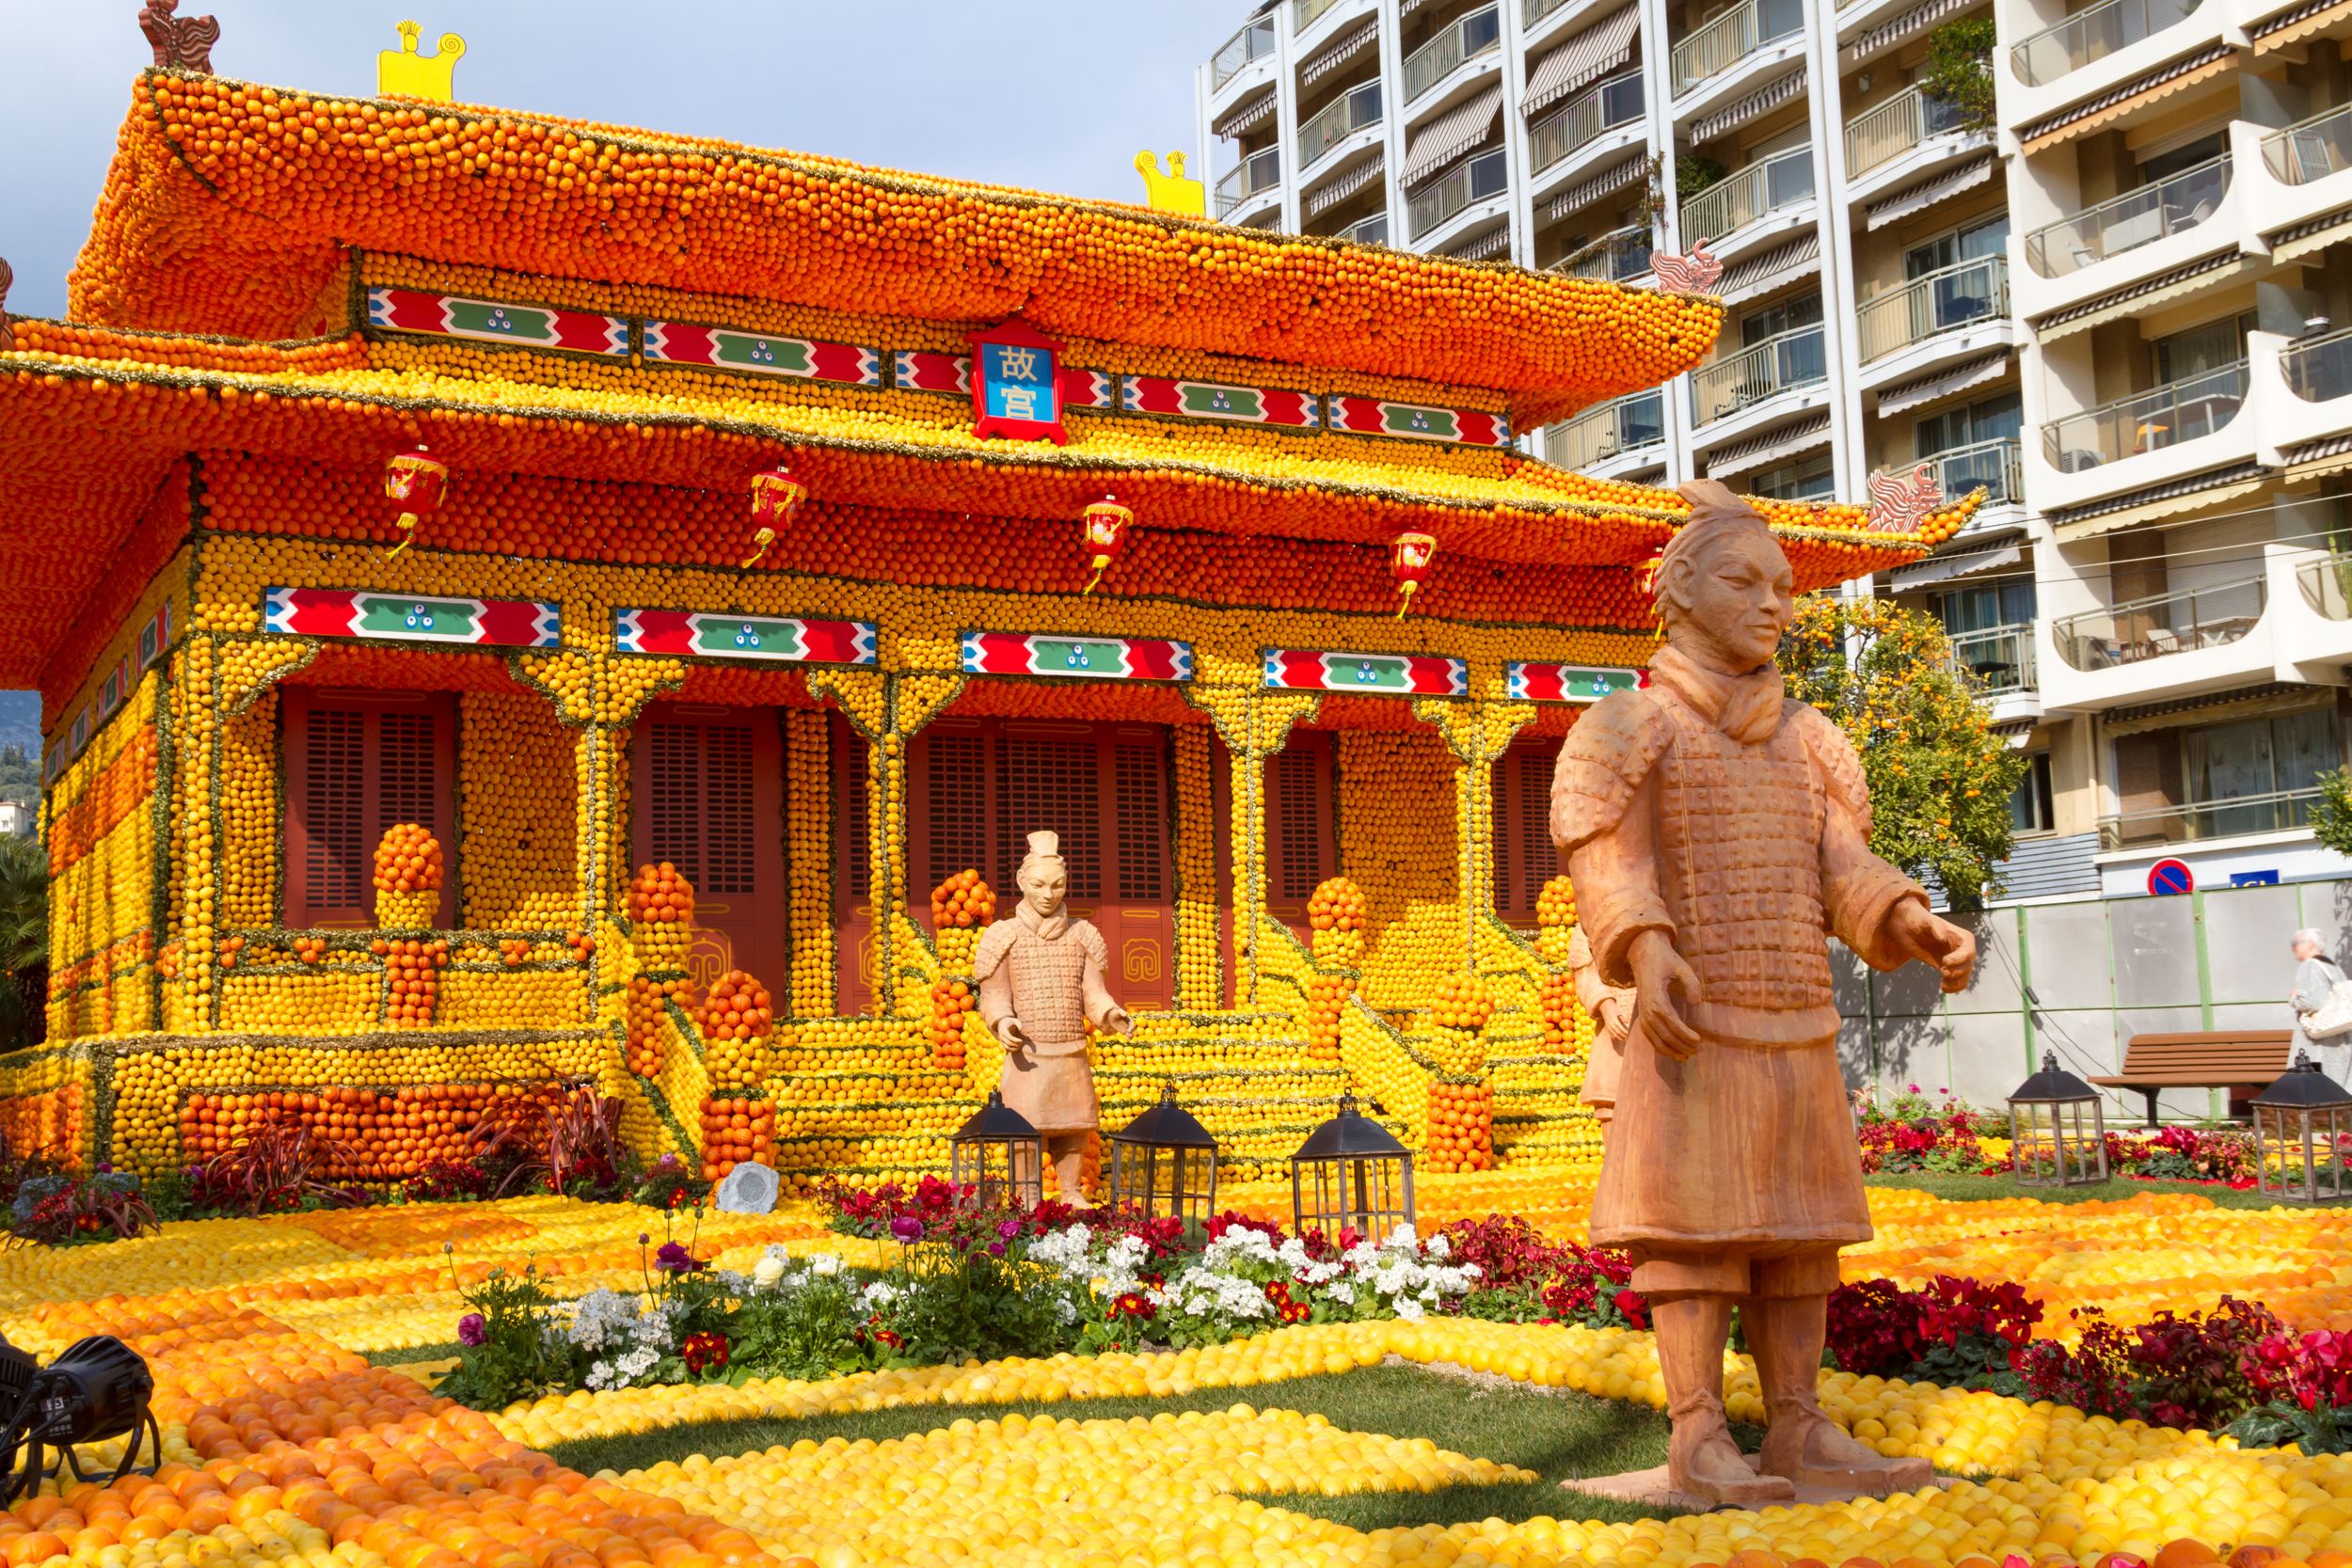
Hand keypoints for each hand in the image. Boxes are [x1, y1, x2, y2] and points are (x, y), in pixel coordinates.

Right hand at [999, 1016, 1030, 1052]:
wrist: (1003, 1023)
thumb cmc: (1011, 1022)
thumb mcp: (1015, 1021)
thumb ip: (1019, 1024)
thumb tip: (1022, 1031)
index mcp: (1004, 1030)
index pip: (1010, 1037)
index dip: (1016, 1040)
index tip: (1021, 1041)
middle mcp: (1001, 1036)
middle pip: (1008, 1043)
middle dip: (1016, 1044)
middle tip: (1021, 1043)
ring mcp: (1001, 1040)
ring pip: (1006, 1047)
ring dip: (1013, 1049)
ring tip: (1019, 1047)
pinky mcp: (1002, 1043)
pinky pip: (1006, 1049)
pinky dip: (1011, 1050)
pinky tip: (1016, 1049)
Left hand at [1106, 1006, 1136, 1038]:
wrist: (1111, 1015)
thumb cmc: (1115, 1012)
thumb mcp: (1118, 1011)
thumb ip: (1122, 1012)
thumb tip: (1126, 1014)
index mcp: (1128, 1019)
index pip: (1132, 1023)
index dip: (1131, 1027)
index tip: (1129, 1030)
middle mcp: (1128, 1024)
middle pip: (1132, 1029)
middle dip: (1131, 1032)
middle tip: (1129, 1035)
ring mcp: (1126, 1027)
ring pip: (1130, 1032)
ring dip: (1131, 1035)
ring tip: (1129, 1039)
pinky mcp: (1123, 1030)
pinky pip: (1127, 1034)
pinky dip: (1128, 1037)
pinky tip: (1128, 1040)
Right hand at [1595, 997, 1631, 1046]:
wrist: (1606, 1010)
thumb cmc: (1615, 1011)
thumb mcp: (1620, 1012)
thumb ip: (1624, 1016)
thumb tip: (1626, 1022)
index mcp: (1614, 1021)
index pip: (1621, 1029)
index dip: (1625, 1032)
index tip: (1629, 1034)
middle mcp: (1611, 1025)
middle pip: (1618, 1033)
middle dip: (1623, 1036)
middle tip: (1628, 1038)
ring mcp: (1608, 1028)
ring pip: (1614, 1035)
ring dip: (1620, 1038)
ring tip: (1625, 1040)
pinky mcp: (1607, 1029)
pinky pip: (1611, 1036)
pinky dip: (1616, 1038)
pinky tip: (1620, 1039)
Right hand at [1627, 929, 1701, 1060]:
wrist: (1643, 954)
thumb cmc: (1665, 960)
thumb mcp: (1681, 967)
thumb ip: (1691, 984)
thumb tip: (1696, 1002)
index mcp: (1656, 999)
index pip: (1671, 1023)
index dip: (1685, 1035)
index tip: (1699, 1040)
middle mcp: (1647, 1010)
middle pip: (1664, 1035)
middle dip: (1681, 1045)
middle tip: (1697, 1049)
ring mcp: (1643, 1014)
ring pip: (1655, 1040)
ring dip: (1671, 1050)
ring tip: (1686, 1056)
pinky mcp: (1643, 1015)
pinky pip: (1650, 1036)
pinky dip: (1660, 1047)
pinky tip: (1672, 1052)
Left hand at [1890, 901, 1975, 992]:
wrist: (1909, 928)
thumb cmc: (1919, 921)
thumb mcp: (1925, 921)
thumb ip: (1935, 926)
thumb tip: (1943, 936)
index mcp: (1962, 937)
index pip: (1969, 951)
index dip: (1960, 959)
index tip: (1945, 962)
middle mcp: (1963, 949)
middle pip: (1968, 966)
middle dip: (1957, 972)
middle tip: (1942, 971)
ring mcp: (1957, 960)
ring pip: (1965, 976)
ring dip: (1956, 983)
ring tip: (1943, 984)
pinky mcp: (1948, 968)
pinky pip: (1957, 982)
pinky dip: (1953, 987)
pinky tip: (1943, 987)